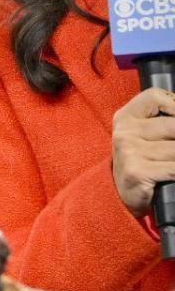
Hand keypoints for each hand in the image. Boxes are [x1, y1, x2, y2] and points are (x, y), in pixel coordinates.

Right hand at [112, 87, 174, 217]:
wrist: (121, 194)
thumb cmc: (141, 160)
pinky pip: (174, 167)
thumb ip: (162, 120)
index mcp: (125, 117)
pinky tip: (174, 173)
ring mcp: (130, 151)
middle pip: (173, 125)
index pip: (156, 97)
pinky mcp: (138, 171)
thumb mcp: (143, 134)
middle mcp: (125, 132)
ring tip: (173, 160)